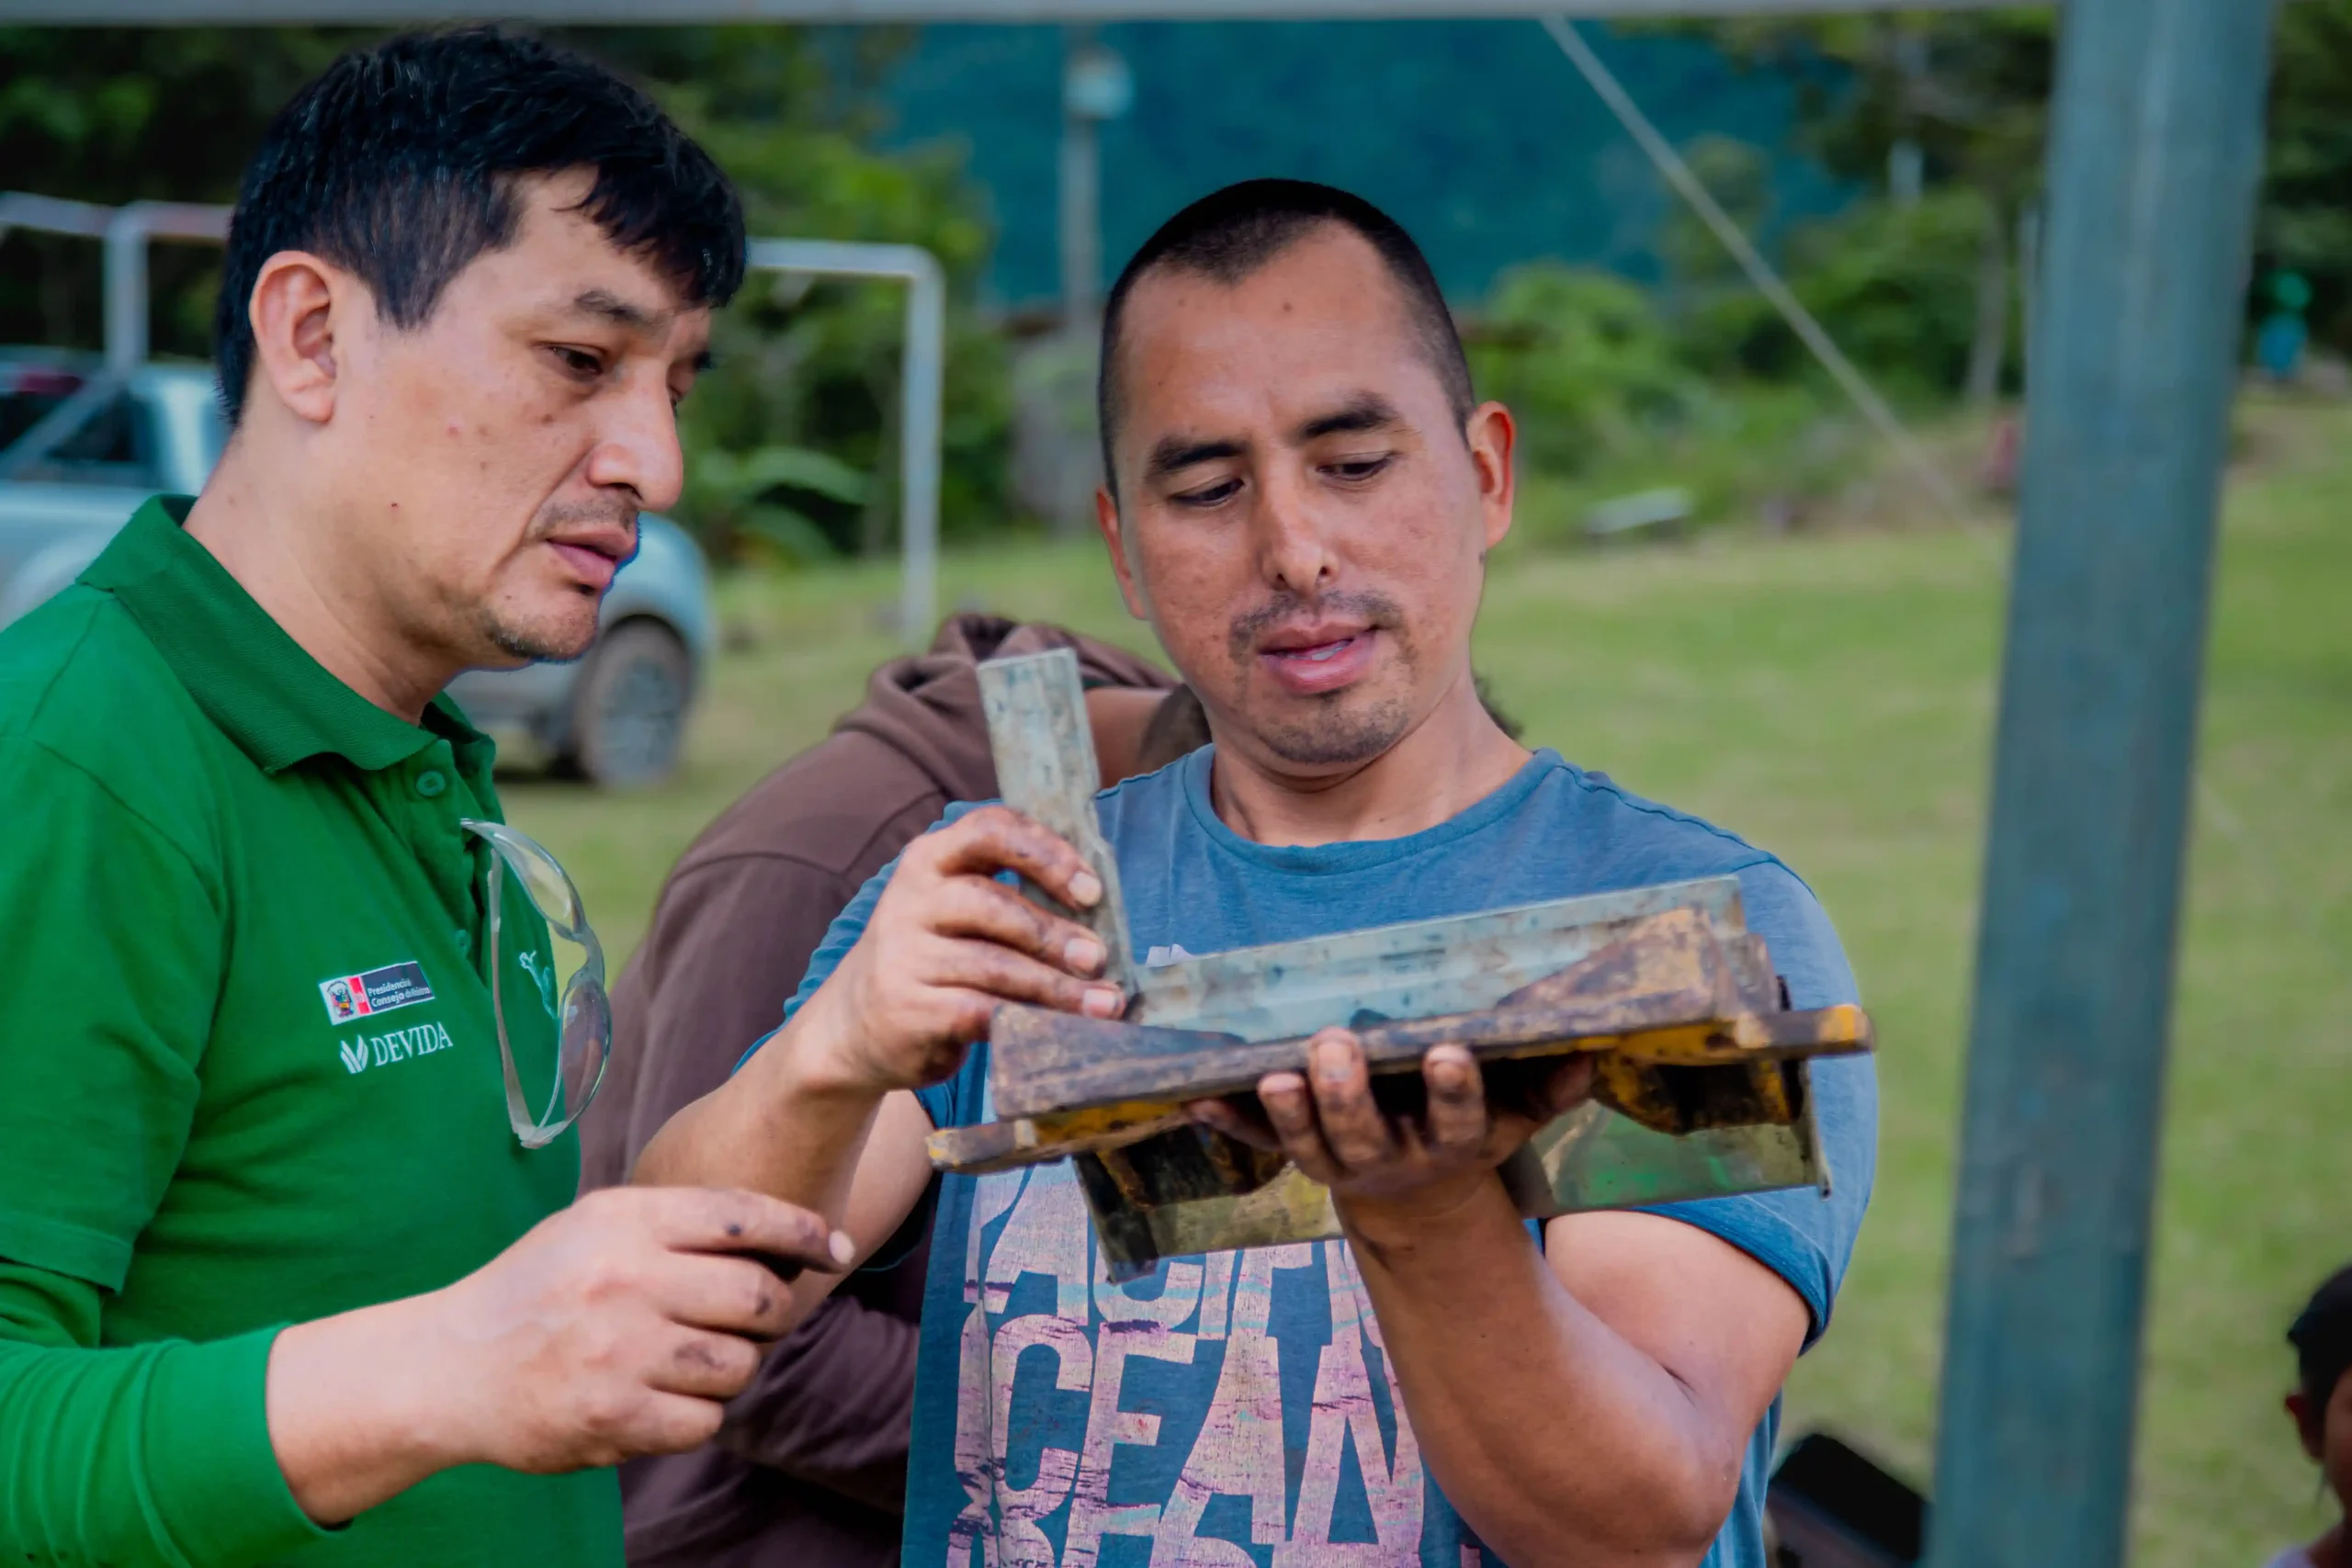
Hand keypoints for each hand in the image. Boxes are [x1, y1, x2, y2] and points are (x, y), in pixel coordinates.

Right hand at [267, 1185, 852, 1520]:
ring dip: (737, 1367)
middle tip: (761, 1318)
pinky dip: (700, 1413)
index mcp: (625, 1219)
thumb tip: (788, 1236)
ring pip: (740, 1364)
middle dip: (776, 1311)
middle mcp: (625, 1279)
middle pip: (759, 1296)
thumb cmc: (539, 1287)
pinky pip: (705, 1419)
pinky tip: (666, 1397)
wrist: (448, 1367)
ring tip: (700, 1358)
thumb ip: (681, 1222)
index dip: (804, 1232)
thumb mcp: (597, 1224)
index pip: (746, 1216)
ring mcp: (619, 1351)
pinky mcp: (612, 1415)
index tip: (832, 1248)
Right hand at [794, 805, 1125, 1093]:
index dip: (1047, 854)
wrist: (853, 1026)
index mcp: (929, 860)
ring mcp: (903, 955)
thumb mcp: (954, 912)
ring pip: (994, 966)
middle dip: (1053, 933)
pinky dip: (1029, 1021)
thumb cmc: (932, 959)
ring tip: (1104, 1004)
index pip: (990, 830)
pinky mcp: (907, 1009)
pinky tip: (1061, 1030)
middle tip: (1098, 958)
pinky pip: (980, 1012)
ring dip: (1057, 987)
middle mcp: (910, 900)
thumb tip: (1101, 918)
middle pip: (993, 904)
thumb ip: (1007, 899)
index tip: (1091, 890)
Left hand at [1192, 1030, 1593, 1236]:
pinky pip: (1260, 1144)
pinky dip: (1229, 1124)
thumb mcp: (1514, 1120)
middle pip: (1366, 1134)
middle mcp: (1390, 1159)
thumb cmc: (1469, 1135)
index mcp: (1450, 1145)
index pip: (1456, 1120)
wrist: (1420, 1207)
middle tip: (1336, 1045)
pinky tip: (1197, 1099)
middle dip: (1348, 1093)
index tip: (1450, 1053)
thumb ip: (1547, 1090)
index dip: (1453, 1093)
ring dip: (1287, 1112)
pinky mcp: (1299, 1159)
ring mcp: (1339, 1165)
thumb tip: (1589, 1054)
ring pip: (1309, 1146)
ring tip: (1271, 1074)